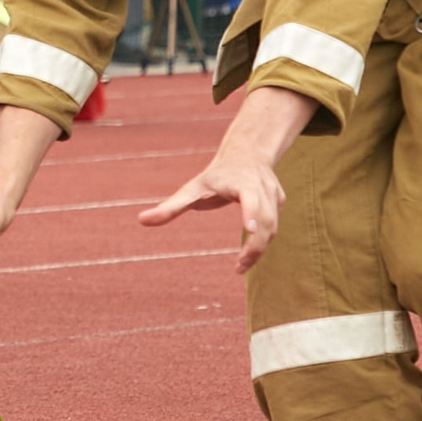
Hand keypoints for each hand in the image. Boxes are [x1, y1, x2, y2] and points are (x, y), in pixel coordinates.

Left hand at [142, 146, 287, 271]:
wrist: (247, 154)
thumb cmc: (215, 176)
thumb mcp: (191, 189)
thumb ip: (170, 208)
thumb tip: (141, 221)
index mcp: (240, 181)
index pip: (250, 197)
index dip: (252, 213)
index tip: (249, 230)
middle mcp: (261, 186)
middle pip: (266, 219)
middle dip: (255, 245)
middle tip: (238, 266)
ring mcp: (274, 193)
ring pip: (273, 225)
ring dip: (259, 248)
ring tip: (240, 266)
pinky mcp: (279, 201)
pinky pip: (274, 225)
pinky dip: (264, 241)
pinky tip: (250, 253)